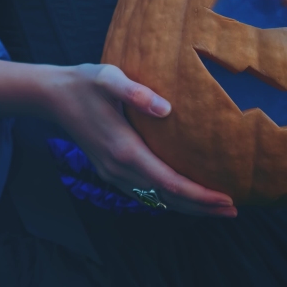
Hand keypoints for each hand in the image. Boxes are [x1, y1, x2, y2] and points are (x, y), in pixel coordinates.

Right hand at [46, 64, 237, 217]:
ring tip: (216, 207)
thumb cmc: (84, 83)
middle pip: (165, 199)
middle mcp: (118, 168)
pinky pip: (143, 193)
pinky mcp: (108, 169)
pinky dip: (167, 199)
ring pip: (154, 200)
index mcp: (124, 150)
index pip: (169, 183)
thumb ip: (135, 91)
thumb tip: (167, 109)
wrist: (52, 96)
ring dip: (186, 207)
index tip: (227, 198)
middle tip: (234, 210)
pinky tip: (183, 196)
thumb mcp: (107, 77)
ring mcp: (111, 172)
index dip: (199, 195)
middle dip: (201, 207)